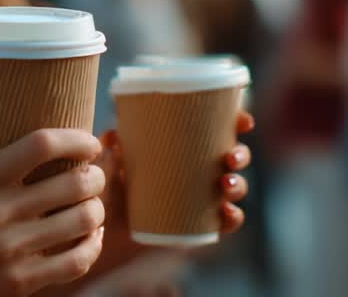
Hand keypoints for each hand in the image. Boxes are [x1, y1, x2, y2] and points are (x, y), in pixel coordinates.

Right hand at [0, 129, 106, 296]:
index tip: (90, 142)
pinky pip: (77, 260)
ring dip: (96, 210)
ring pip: (83, 219)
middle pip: (74, 182)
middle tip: (94, 176)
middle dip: (96, 177)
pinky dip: (92, 246)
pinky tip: (90, 238)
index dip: (76, 139)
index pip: (40, 144)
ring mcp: (8, 250)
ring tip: (92, 206)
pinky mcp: (19, 283)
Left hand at [100, 109, 254, 235]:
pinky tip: (226, 213)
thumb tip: (113, 135)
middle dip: (240, 154)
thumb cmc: (109, 184)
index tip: (243, 122)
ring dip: (238, 184)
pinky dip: (232, 217)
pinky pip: (225, 221)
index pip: (218, 127)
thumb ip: (110, 147)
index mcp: (183, 145)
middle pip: (233, 156)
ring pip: (234, 187)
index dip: (238, 122)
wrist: (104, 226)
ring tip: (225, 185)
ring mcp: (201, 196)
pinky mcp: (199, 223)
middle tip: (230, 157)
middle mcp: (198, 168)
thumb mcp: (108, 162)